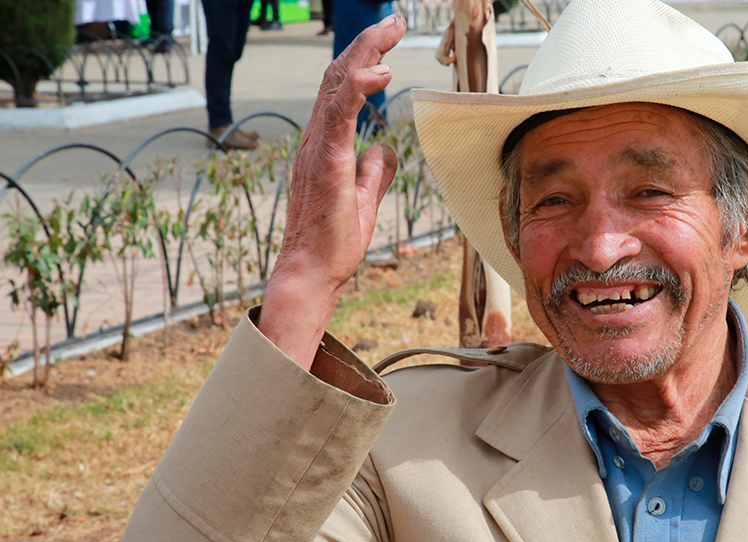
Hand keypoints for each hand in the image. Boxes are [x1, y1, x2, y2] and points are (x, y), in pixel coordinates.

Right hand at [259, 15, 406, 368]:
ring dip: (365, 52)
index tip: (390, 40)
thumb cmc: (333, 243)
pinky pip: (338, 115)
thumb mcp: (363, 198)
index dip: (365, 60)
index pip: (343, 90)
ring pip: (337, 85)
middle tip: (396, 20)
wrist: (312, 273)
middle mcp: (317, 139)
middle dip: (368, 43)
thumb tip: (385, 149)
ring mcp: (318, 148)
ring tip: (391, 29)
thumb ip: (374, 172)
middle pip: (339, 76)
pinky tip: (380, 71)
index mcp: (325, 146)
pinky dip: (358, 87)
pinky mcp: (325, 162)